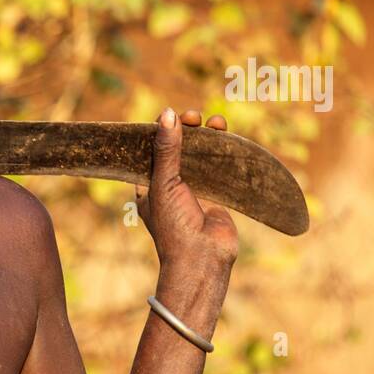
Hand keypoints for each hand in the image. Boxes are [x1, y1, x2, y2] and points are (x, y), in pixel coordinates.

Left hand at [135, 108, 238, 272]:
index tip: (169, 115)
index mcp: (146, 184)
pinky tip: (228, 135)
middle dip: (185, 129)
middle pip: (176, 147)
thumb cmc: (174, 225)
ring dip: (207, 136)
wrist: (202, 258)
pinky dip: (224, 150)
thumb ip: (167, 150)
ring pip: (199, 154)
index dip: (158, 130)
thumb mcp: (164, 183)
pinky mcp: (215, 192)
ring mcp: (193, 188)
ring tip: (215, 122)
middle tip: (193, 118)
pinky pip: (219, 165)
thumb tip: (168, 114)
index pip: (149, 149)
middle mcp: (168, 184)